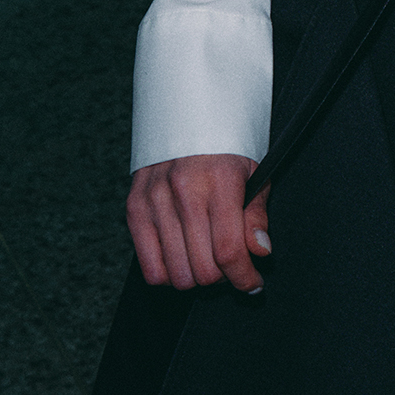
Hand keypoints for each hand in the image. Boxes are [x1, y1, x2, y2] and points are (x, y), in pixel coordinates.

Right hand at [127, 152, 271, 292]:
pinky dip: (169, 273)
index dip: (244, 277)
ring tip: (207, 258)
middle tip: (231, 263)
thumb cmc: (224, 145)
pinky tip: (183, 258)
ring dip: (197, 277)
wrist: (185, 111)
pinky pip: (150, 268)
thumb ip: (256, 215)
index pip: (229, 251)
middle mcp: (183, 190)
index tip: (253, 283)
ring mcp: (154, 200)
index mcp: (219, 179)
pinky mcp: (134, 207)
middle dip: (224, 277)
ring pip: (177, 275)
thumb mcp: (253, 170)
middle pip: (203, 270)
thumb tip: (260, 252)